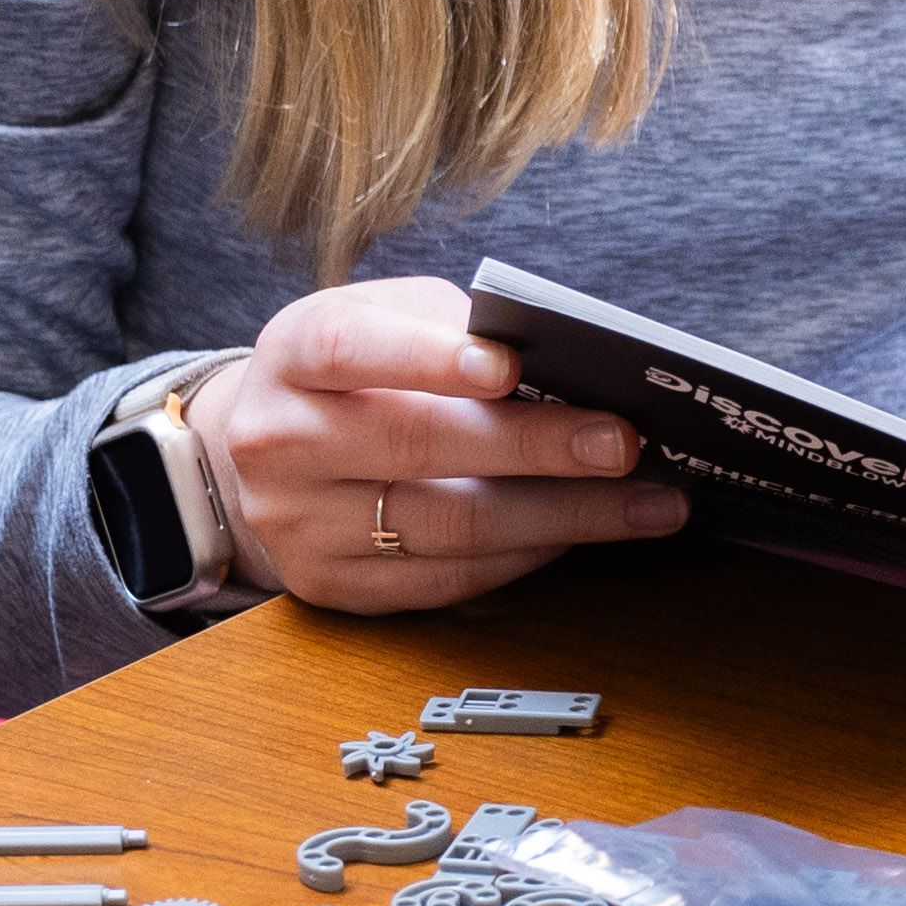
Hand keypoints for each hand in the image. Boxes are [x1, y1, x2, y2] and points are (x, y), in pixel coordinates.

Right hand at [177, 278, 679, 614]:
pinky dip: (526, 556)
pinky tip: (583, 534)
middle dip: (534, 446)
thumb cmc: (352, 373)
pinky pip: (446, 579)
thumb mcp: (379, 319)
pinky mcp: (334, 586)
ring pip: (446, 527)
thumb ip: (451, 328)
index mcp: (293, 354)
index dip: (430, 358)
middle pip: (416, 446)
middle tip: (622, 444)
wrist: (260, 454)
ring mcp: (302, 524)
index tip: (510, 367)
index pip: (353, 350)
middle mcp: (283, 442)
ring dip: (561, 516)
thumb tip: (561, 367)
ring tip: (645, 503)